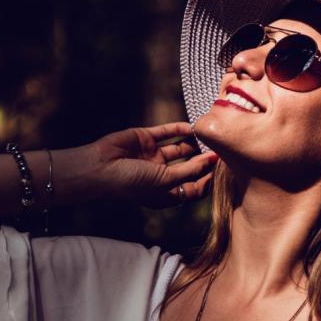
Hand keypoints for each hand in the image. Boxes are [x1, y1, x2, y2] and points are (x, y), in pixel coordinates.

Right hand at [90, 121, 218, 208]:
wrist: (98, 167)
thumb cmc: (131, 182)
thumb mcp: (165, 180)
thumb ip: (190, 170)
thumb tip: (213, 160)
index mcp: (165, 192)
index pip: (194, 189)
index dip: (208, 180)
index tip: (222, 170)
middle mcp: (161, 175)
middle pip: (190, 168)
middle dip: (205, 160)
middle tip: (221, 150)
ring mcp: (153, 156)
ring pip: (181, 148)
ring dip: (194, 143)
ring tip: (208, 137)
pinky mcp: (145, 139)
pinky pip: (167, 132)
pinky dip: (180, 129)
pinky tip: (192, 127)